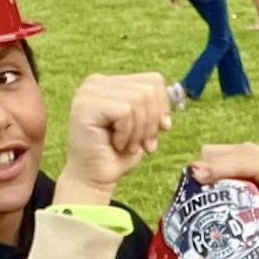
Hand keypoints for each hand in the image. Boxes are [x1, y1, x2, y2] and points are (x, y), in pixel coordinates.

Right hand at [59, 72, 172, 203]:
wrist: (94, 178)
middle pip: (148, 89)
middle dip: (152, 122)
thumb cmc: (117, 155)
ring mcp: (88, 93)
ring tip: (128, 145)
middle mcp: (96, 83)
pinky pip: (125, 111)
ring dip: (139, 130)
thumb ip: (155, 109)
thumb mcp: (144, 127)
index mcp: (110, 83)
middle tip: (143, 144)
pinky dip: (128, 133)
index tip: (160, 130)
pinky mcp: (86, 106)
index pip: (153, 80)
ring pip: (138, 99)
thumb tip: (173, 100)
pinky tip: (116, 144)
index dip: (162, 107)